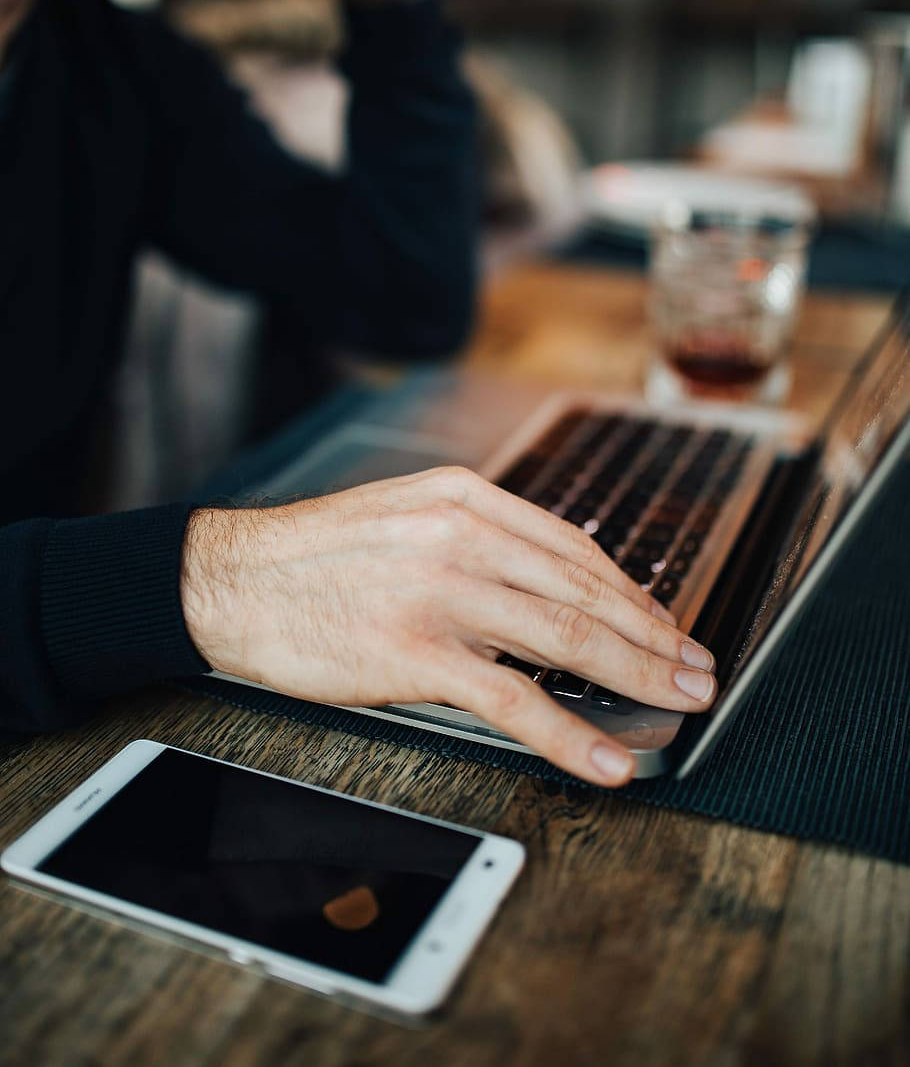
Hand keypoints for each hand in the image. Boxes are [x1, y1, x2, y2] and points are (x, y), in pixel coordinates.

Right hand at [181, 466, 716, 786]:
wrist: (229, 578)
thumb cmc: (313, 557)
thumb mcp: (403, 516)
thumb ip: (474, 539)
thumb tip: (546, 583)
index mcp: (464, 496)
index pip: (573, 545)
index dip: (631, 591)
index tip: (663, 623)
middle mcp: (462, 532)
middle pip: (585, 589)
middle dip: (654, 634)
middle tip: (699, 667)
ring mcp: (441, 590)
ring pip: (565, 636)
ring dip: (637, 675)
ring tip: (681, 702)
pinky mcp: (416, 650)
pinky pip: (513, 697)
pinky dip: (570, 734)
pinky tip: (607, 759)